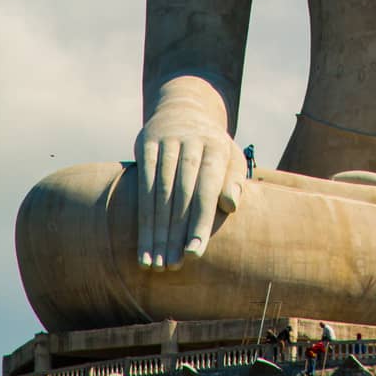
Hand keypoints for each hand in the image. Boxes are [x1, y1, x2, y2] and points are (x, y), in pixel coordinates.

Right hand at [135, 80, 245, 268]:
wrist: (184, 109)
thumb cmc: (212, 147)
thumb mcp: (230, 157)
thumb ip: (233, 180)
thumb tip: (230, 205)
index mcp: (216, 147)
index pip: (207, 189)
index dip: (200, 221)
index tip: (194, 253)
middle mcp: (191, 142)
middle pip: (181, 195)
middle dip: (176, 233)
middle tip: (173, 266)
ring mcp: (166, 142)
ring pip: (159, 194)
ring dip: (156, 232)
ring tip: (156, 265)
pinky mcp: (146, 145)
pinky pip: (142, 187)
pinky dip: (143, 220)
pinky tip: (144, 247)